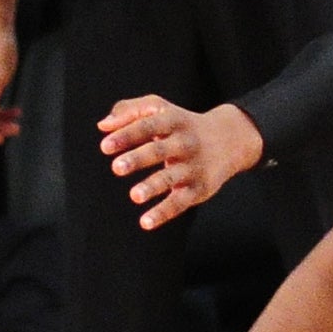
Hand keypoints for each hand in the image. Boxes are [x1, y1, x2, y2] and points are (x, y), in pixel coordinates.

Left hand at [101, 96, 258, 229]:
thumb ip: (130, 112)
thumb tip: (102, 126)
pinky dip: (164, 212)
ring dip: (153, 186)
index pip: (147, 126)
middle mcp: (184, 143)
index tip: (105, 146)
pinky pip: (180, 202)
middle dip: (138, 158)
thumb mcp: (160, 108)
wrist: (230, 140)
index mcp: (172, 120)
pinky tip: (146, 222)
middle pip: (159, 150)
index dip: (127, 135)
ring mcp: (192, 166)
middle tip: (116, 167)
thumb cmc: (181, 124)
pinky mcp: (198, 188)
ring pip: (171, 178)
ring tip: (134, 195)